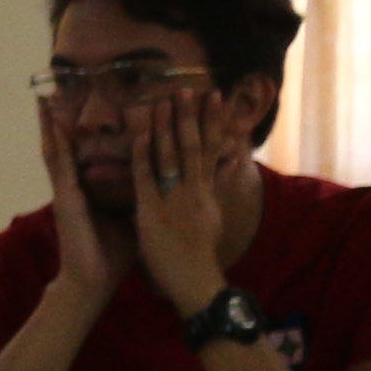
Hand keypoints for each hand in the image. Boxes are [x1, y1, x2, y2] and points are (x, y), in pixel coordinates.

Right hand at [34, 92, 120, 309]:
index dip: (82, 132)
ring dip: (50, 124)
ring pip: (56, 149)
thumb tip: (160, 181)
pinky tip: (51, 123)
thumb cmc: (112, 255)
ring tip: (45, 98)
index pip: (86, 154)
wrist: (93, 281)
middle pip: (66, 146)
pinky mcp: (64, 198)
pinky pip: (59, 163)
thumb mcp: (131, 217)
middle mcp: (74, 187)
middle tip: (54, 92)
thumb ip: (138, 196)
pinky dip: (55, 141)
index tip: (83, 108)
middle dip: (59, 121)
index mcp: (89, 192)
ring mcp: (66, 191)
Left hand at [127, 84, 237, 312]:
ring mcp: (175, 200)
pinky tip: (142, 135)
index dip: (215, 123)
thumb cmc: (199, 253)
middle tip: (194, 88)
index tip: (217, 97)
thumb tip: (229, 166)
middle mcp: (196, 191)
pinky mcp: (153, 211)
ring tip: (168, 100)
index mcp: (207, 191)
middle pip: (196, 146)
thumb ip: (215, 188)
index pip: (212, 149)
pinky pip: (148, 178)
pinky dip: (145, 156)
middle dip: (194, 117)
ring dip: (170, 127)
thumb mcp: (212, 216)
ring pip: (173, 156)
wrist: (193, 282)